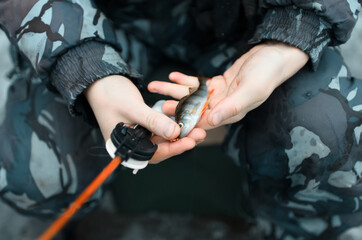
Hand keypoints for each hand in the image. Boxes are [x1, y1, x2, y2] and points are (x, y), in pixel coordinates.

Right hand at [85, 75, 205, 162]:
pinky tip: (187, 122)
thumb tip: (174, 133)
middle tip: (200, 135)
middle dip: (181, 142)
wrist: (101, 82)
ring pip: (163, 139)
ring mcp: (139, 136)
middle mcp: (133, 145)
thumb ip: (153, 121)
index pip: (152, 154)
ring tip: (198, 129)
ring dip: (180, 134)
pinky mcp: (145, 127)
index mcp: (124, 148)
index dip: (172, 149)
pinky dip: (173, 126)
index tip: (190, 142)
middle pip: (161, 148)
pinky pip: (161, 129)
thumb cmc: (110, 95)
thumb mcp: (133, 108)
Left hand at [148, 41, 308, 128]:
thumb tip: (211, 121)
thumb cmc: (266, 74)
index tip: (168, 123)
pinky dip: (186, 79)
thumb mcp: (250, 91)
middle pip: (193, 109)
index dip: (185, 123)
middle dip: (174, 106)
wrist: (274, 56)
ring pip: (192, 95)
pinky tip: (173, 75)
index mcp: (230, 114)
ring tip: (156, 86)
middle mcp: (223, 107)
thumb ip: (231, 107)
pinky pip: (198, 83)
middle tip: (156, 104)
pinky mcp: (218, 84)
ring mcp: (220, 95)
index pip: (204, 122)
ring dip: (174, 90)